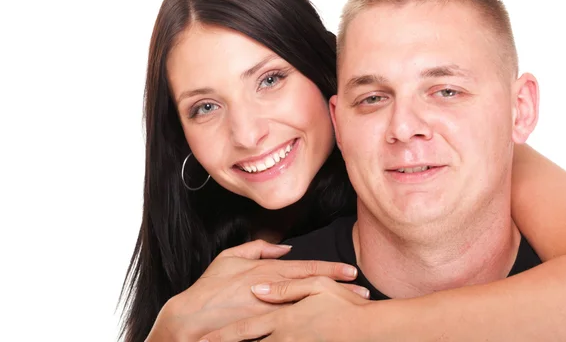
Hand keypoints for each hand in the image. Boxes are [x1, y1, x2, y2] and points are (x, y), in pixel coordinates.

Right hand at [146, 240, 357, 341]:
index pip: (307, 268)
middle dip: (340, 290)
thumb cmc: (210, 287)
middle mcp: (274, 289)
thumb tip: (285, 247)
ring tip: (352, 311)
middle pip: (315, 288)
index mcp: (267, 270)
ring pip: (311, 307)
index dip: (331, 270)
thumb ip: (259, 248)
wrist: (192, 319)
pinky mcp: (267, 329)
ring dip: (332, 308)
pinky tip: (327, 329)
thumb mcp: (230, 257)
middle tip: (362, 293)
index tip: (351, 271)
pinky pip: (293, 326)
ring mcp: (272, 311)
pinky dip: (312, 326)